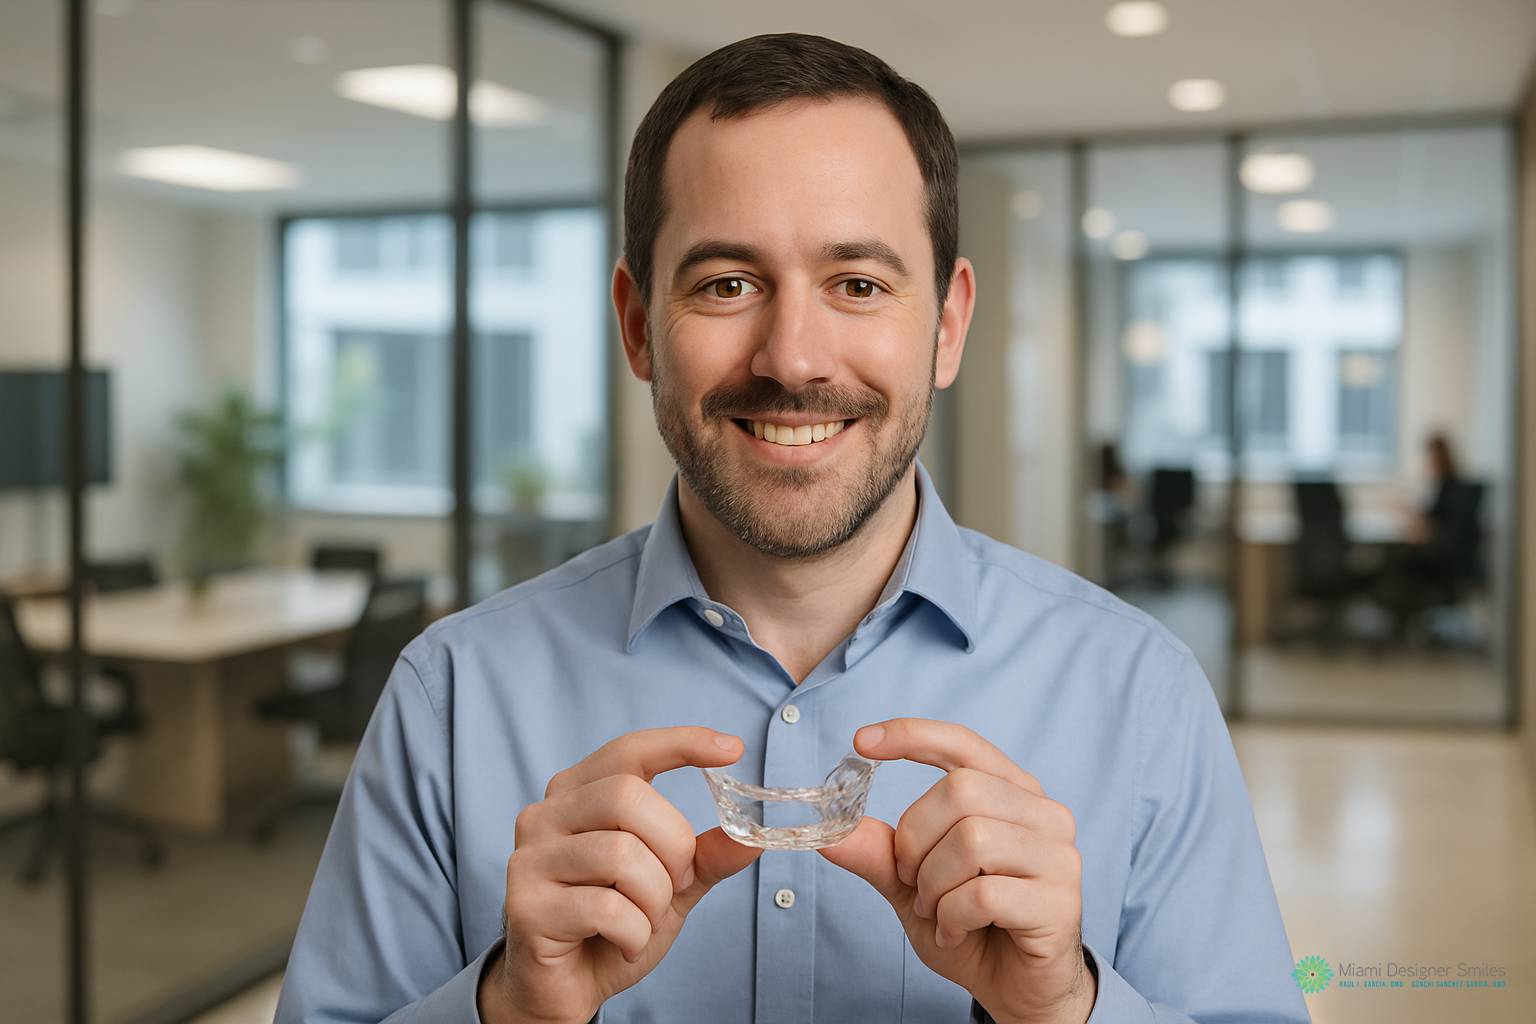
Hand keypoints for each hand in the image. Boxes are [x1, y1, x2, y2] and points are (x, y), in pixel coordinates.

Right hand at [478, 727, 762, 1023]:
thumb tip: (751, 837)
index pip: (630, 751)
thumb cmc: (611, 928)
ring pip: (620, 854)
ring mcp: (529, 858)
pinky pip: (606, 907)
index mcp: (578, 794)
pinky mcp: (525, 905)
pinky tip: (625, 943)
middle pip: (628, 798)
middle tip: (676, 883)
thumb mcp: (670, 886)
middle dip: (673, 846)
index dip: (682, 743)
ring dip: (654, 898)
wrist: (564, 991)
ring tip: (646, 921)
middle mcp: (545, 815)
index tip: (732, 749)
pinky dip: (635, 932)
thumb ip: (704, 857)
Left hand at [820, 719, 1094, 1023]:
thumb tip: (828, 833)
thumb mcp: (913, 885)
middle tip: (914, 883)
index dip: (912, 735)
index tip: (861, 742)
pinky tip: (956, 931)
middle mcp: (1044, 814)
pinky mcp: (1060, 900)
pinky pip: (984, 893)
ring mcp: (1059, 855)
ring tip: (937, 912)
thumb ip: (880, 853)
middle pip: (959, 791)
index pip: (962, 744)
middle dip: (916, 841)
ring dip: (934, 885)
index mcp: (1012, 793)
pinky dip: (952, 917)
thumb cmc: (973, 927)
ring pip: (972, 840)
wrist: (1018, 989)